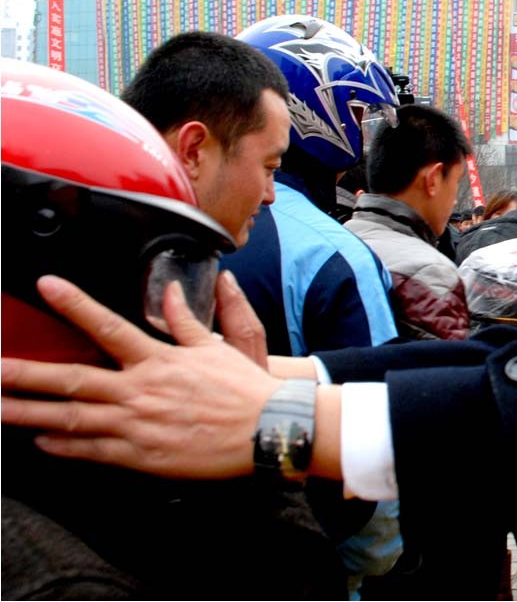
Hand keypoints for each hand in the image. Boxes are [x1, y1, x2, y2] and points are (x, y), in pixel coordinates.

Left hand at [1, 275, 280, 478]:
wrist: (266, 430)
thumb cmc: (243, 388)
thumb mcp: (216, 346)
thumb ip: (185, 320)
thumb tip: (171, 291)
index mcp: (158, 359)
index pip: (107, 327)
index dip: (75, 305)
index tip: (47, 286)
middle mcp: (140, 390)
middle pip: (71, 380)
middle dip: (24, 374)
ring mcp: (137, 425)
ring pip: (71, 419)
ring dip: (28, 413)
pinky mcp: (141, 456)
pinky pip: (93, 451)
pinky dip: (63, 446)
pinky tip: (41, 440)